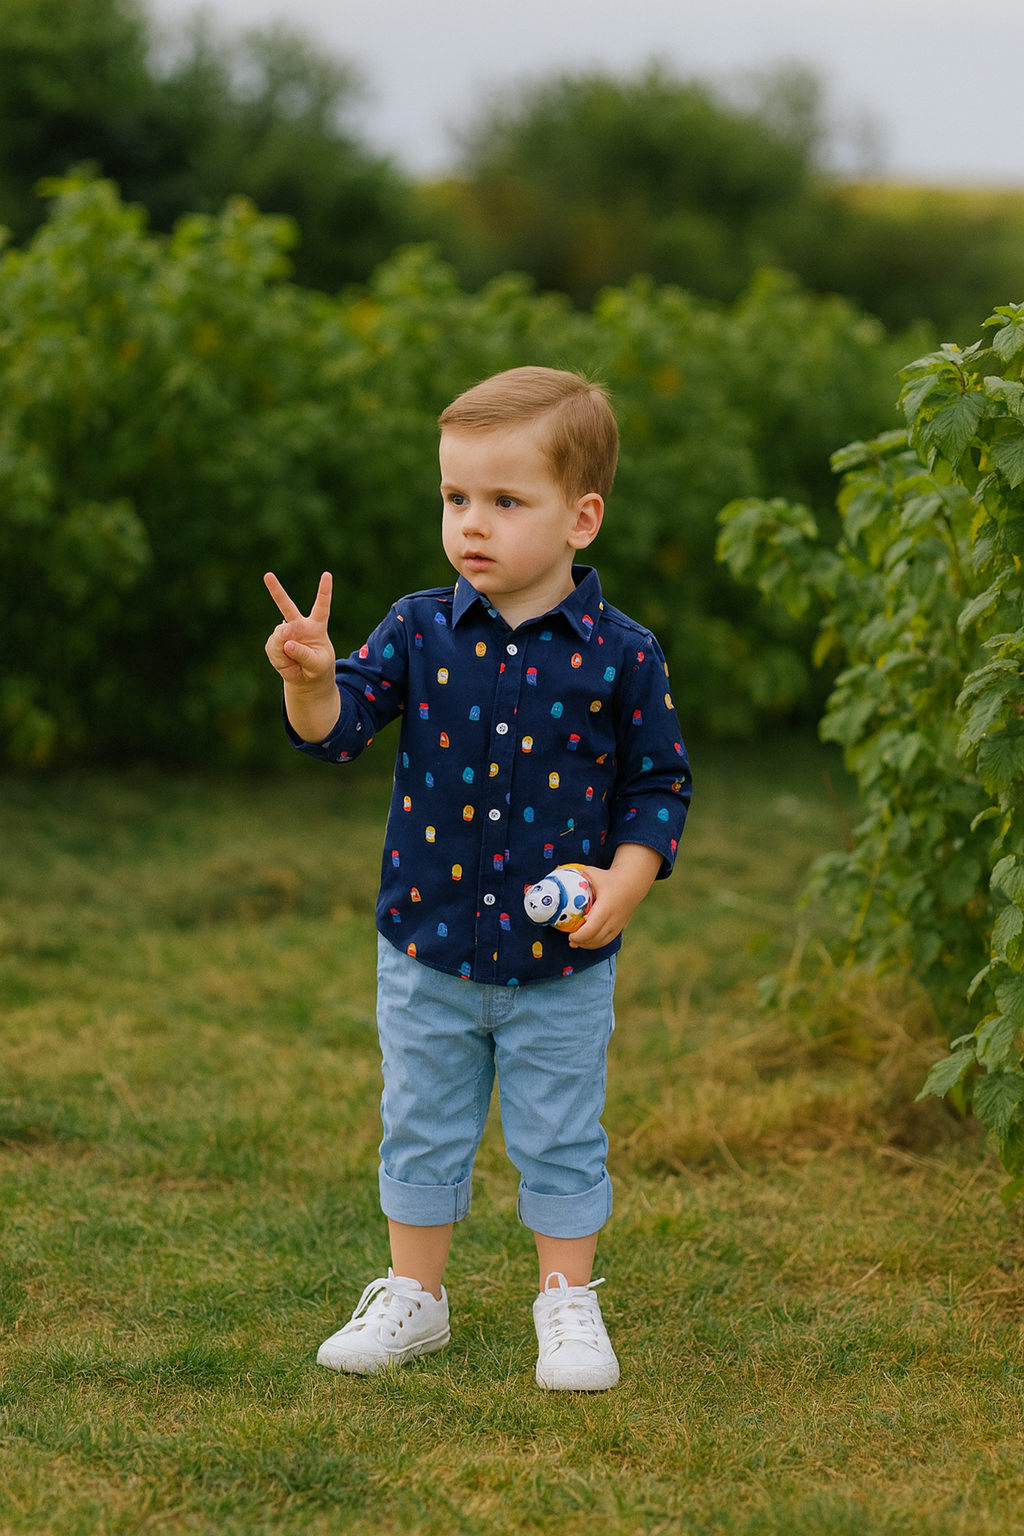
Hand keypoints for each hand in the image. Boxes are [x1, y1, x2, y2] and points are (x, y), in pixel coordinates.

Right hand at [264, 570, 334, 686]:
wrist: (305, 678)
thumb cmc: (317, 667)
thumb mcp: (318, 664)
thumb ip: (304, 654)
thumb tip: (287, 643)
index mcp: (317, 626)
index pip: (321, 607)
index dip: (324, 591)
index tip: (327, 574)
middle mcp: (299, 625)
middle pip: (287, 606)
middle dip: (276, 591)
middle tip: (268, 576)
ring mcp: (285, 634)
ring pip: (280, 632)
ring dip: (283, 643)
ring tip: (290, 654)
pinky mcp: (274, 644)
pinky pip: (273, 647)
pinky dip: (278, 656)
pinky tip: (284, 660)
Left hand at [567, 844, 662, 949]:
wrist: (633, 883)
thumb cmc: (610, 878)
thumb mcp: (593, 874)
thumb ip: (577, 875)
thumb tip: (557, 875)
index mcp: (605, 906)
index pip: (591, 928)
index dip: (579, 936)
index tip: (570, 936)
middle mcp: (613, 918)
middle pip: (595, 938)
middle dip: (581, 942)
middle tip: (570, 939)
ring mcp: (618, 924)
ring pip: (601, 942)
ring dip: (588, 944)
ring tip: (576, 942)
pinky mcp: (620, 927)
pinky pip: (607, 940)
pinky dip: (596, 943)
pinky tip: (586, 942)